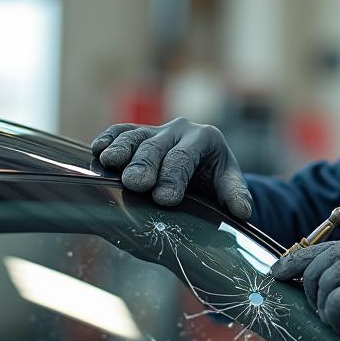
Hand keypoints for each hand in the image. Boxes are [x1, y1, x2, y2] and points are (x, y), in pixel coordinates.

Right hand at [90, 119, 252, 219]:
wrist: (203, 169)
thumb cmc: (215, 179)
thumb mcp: (229, 184)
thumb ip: (235, 195)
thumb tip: (242, 211)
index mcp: (206, 138)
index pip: (184, 158)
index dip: (174, 177)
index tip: (166, 199)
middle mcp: (180, 129)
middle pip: (156, 147)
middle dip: (145, 166)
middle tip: (136, 185)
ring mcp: (156, 130)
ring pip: (134, 136)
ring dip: (121, 150)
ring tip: (109, 163)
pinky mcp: (136, 134)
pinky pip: (120, 131)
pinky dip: (108, 140)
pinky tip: (97, 151)